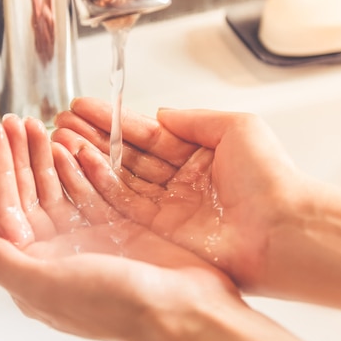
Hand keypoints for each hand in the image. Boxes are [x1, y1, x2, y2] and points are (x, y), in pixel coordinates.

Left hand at [0, 115, 242, 340]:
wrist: (184, 311)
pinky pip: (89, 188)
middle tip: (14, 121)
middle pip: (27, 192)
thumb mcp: (50, 287)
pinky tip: (72, 146)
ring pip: (56, 186)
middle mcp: (57, 251)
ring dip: (46, 155)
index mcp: (34, 266)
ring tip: (40, 125)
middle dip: (18, 153)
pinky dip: (79, 166)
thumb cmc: (122, 308)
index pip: (3, 206)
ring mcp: (86, 237)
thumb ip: (4, 265)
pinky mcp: (116, 225)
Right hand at [53, 98, 311, 292]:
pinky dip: (97, 186)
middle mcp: (179, 182)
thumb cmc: (272, 178)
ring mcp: (168, 208)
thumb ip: (194, 119)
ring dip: (87, 159)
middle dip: (93, 137)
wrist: (283, 230)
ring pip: (119, 179)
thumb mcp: (237, 127)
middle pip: (127, 156)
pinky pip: (122, 204)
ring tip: (57, 139)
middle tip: (61, 122)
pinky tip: (74, 167)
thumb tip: (162, 113)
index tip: (85, 107)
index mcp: (197, 155)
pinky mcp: (160, 232)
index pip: (146, 133)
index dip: (114, 120)